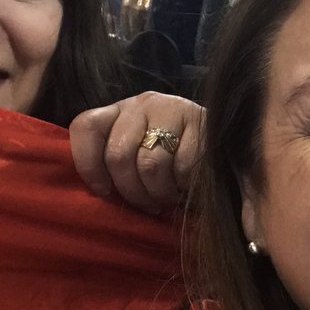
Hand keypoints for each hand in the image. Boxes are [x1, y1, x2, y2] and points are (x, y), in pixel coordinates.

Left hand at [69, 92, 203, 213]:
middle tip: (148, 204)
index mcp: (119, 111)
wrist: (222, 148)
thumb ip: (115, 165)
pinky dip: (183, 185)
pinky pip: (181, 166)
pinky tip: (187, 185)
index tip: (103, 191)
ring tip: (169, 196)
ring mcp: (172, 109)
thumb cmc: (171, 162)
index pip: (86, 126)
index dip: (88, 164)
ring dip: (158, 192)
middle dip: (131, 191)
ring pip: (149, 164)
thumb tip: (99, 193)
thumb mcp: (137, 157)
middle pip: (118, 154)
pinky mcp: (200, 122)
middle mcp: (142, 104)